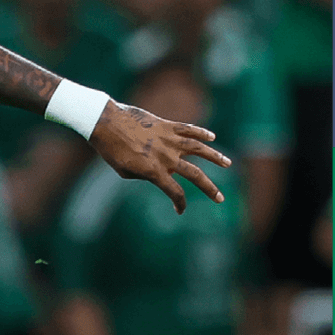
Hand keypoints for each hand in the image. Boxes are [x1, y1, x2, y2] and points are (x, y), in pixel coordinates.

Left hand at [88, 101, 230, 213]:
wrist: (106, 123)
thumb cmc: (112, 151)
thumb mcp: (126, 171)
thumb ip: (145, 174)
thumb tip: (159, 172)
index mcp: (154, 172)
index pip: (175, 192)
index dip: (179, 203)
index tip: (180, 210)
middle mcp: (166, 157)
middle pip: (195, 175)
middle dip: (209, 188)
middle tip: (220, 198)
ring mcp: (168, 139)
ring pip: (199, 149)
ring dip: (215, 157)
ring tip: (227, 163)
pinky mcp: (166, 125)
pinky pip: (188, 129)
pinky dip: (201, 133)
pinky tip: (211, 137)